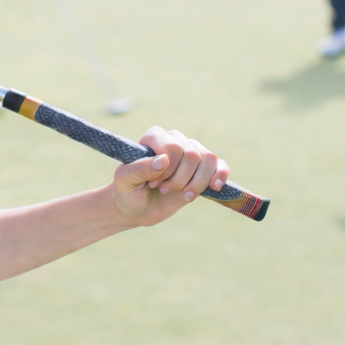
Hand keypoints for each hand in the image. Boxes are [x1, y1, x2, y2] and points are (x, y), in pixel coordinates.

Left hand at [111, 128, 227, 225]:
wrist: (136, 208)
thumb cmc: (127, 191)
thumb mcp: (124, 181)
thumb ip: (139, 169)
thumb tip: (163, 160)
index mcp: (154, 137)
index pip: (173, 147)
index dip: (167, 170)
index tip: (152, 183)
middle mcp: (175, 140)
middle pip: (192, 155)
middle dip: (179, 179)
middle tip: (162, 189)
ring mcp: (190, 154)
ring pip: (208, 159)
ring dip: (197, 182)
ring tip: (183, 195)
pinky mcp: (202, 170)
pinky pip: (220, 165)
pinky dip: (220, 176)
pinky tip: (214, 188)